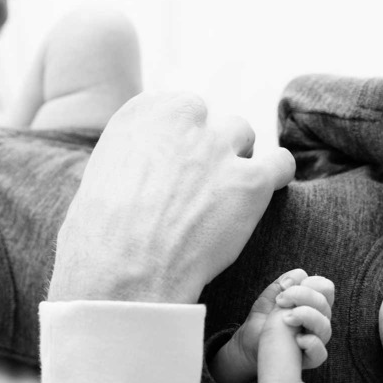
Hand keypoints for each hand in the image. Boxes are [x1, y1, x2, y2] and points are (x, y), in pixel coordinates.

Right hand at [48, 92, 295, 303]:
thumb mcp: (102, 177)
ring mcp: (219, 147)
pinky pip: (281, 163)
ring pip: (243, 136)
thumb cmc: (101, 239)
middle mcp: (184, 119)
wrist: (122, 273)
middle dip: (208, 150)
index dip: (181, 143)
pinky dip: (276, 176)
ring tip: (224, 200)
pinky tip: (262, 196)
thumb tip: (149, 168)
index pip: (180, 109)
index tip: (176, 170)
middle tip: (197, 190)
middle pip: (212, 121)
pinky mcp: (250, 180)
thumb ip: (135, 158)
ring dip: (237, 162)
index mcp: (144, 112)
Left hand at [210, 269, 334, 382]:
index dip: (311, 283)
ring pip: (325, 326)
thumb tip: (299, 274)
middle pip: (324, 304)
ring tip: (287, 317)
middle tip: (281, 299)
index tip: (287, 286)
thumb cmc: (263, 320)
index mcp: (314, 305)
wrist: (248, 344)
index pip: (326, 289)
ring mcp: (315, 340)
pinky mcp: (308, 359)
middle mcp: (318, 321)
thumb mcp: (270, 298)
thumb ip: (284, 284)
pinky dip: (311, 344)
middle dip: (302, 295)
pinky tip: (297, 339)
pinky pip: (320, 353)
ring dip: (307, 316)